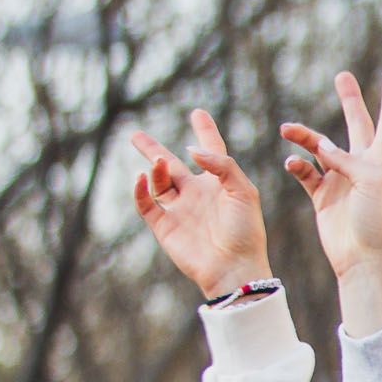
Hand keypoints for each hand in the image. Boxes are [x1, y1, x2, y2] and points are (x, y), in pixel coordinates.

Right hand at [127, 111, 269, 299]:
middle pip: (171, 165)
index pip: (211, 151)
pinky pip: (146, 203)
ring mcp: (180, 210)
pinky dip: (140, 190)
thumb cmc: (245, 232)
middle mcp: (197, 194)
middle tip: (135, 134)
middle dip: (154, 150)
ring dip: (155, 167)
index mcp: (219, 184)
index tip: (198, 113)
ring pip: (158, 182)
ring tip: (158, 161)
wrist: (234, 268)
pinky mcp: (165, 226)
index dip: (205, 131)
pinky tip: (143, 176)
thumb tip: (189, 150)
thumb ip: (221, 164)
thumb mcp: (243, 191)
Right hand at [280, 68, 381, 333]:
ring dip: (304, 135)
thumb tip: (320, 145)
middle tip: (342, 75)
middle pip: (357, 125)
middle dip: (350, 101)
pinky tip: (292, 163)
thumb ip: (346, 159)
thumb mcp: (371, 182)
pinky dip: (297, 164)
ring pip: (320, 147)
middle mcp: (363, 167)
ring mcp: (343, 181)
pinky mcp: (324, 198)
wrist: (365, 261)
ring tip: (287, 129)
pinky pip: (306, 172)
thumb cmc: (377, 223)